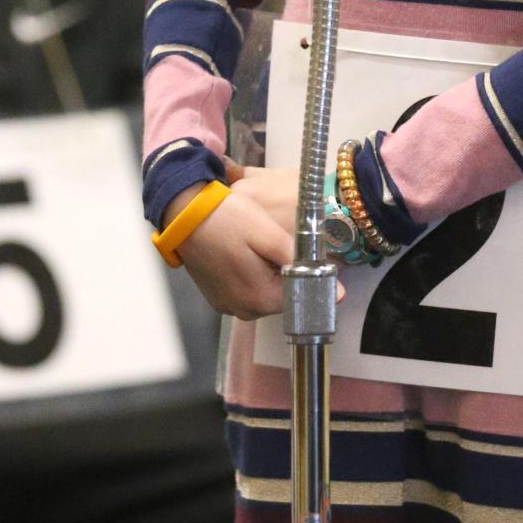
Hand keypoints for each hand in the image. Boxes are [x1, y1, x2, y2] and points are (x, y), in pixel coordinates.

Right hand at [162, 174, 294, 320]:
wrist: (184, 212)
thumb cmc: (228, 218)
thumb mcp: (268, 233)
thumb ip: (300, 262)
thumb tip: (338, 294)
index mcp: (259, 299)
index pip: (301, 295)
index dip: (306, 271)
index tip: (297, 249)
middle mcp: (243, 310)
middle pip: (282, 295)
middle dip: (285, 270)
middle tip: (274, 241)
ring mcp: (227, 305)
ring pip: (265, 291)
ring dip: (269, 270)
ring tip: (258, 243)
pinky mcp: (217, 296)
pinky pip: (246, 289)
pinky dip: (252, 273)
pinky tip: (245, 251)